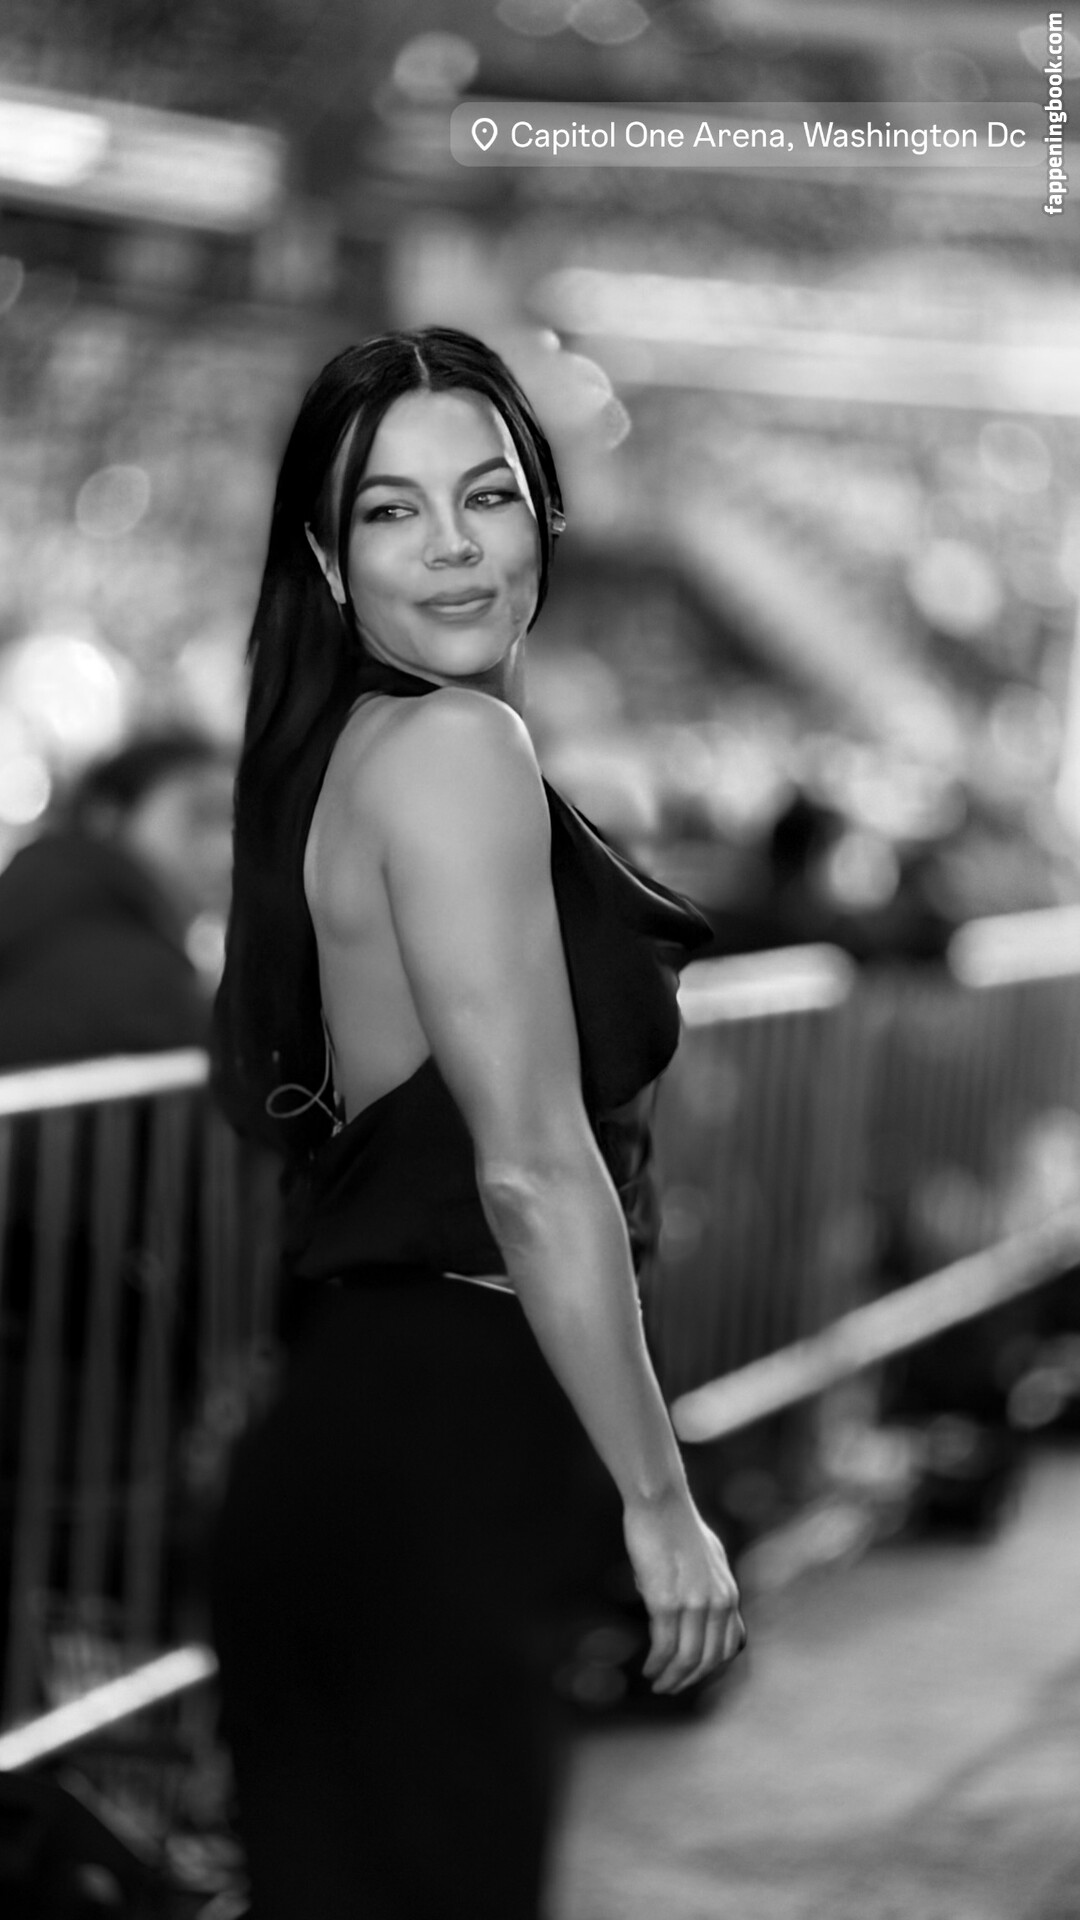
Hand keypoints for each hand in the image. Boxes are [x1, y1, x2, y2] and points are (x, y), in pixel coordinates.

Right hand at [623, 1491, 745, 1694]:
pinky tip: (648, 1669)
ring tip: (657, 1684)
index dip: (709, 1668)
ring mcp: (693, 1604)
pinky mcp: (666, 1602)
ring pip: (686, 1659)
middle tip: (671, 1688)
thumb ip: (713, 1587)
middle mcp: (717, 1603)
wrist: (661, 1503)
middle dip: (689, 1679)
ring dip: (671, 1678)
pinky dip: (657, 1664)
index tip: (692, 1674)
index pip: (728, 1647)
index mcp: (729, 1593)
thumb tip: (705, 1612)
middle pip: (708, 1660)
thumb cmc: (679, 1526)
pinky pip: (664, 1646)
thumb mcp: (710, 1558)